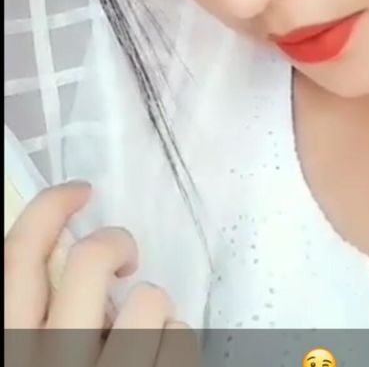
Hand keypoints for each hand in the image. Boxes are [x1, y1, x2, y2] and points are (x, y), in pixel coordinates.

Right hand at [4, 182, 199, 365]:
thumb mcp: (28, 352)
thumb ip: (43, 314)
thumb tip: (68, 268)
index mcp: (12, 340)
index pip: (19, 254)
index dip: (49, 208)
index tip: (79, 191)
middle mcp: (50, 358)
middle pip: (91, 259)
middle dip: (118, 243)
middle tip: (127, 258)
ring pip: (148, 298)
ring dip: (155, 302)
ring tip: (149, 325)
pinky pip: (179, 340)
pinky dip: (177, 339)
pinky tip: (162, 353)